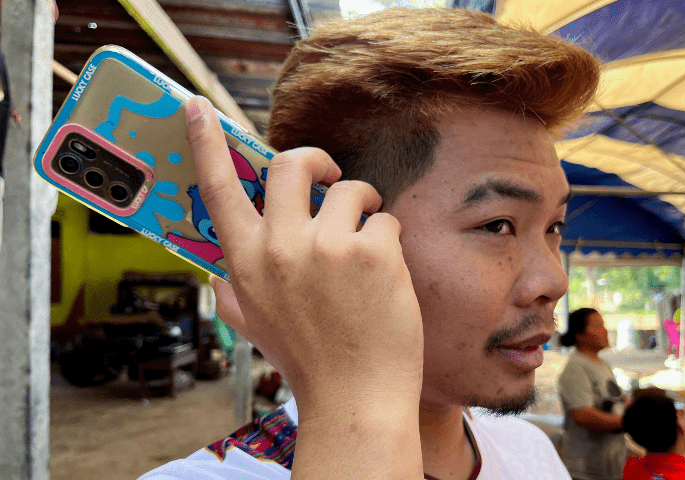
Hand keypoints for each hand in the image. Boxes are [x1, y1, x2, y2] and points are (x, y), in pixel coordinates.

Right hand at [186, 97, 423, 477]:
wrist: (356, 398)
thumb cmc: (309, 360)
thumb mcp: (254, 324)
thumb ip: (233, 288)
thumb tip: (220, 263)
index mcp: (246, 262)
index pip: (217, 188)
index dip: (205, 142)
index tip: (197, 108)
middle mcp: (280, 247)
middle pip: (290, 163)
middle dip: (315, 161)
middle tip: (329, 177)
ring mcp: (327, 247)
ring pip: (349, 188)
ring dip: (362, 208)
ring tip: (365, 245)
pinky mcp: (372, 251)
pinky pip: (385, 218)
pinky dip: (388, 240)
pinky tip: (384, 275)